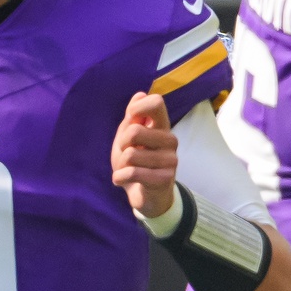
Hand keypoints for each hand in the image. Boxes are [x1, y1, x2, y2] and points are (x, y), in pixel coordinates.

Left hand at [112, 92, 177, 218]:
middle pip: (134, 131)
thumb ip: (132, 118)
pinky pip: (132, 172)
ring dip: (120, 165)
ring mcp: (170, 159)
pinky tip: (122, 180)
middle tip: (125, 154)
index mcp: (161, 125)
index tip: (130, 119)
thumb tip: (140, 94)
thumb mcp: (128, 138)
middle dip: (121, 144)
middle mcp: (170, 140)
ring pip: (130, 154)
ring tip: (127, 169)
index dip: (137, 108)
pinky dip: (119, 178)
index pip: (156, 102)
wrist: (147, 196)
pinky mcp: (165, 178)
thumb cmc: (137, 162)